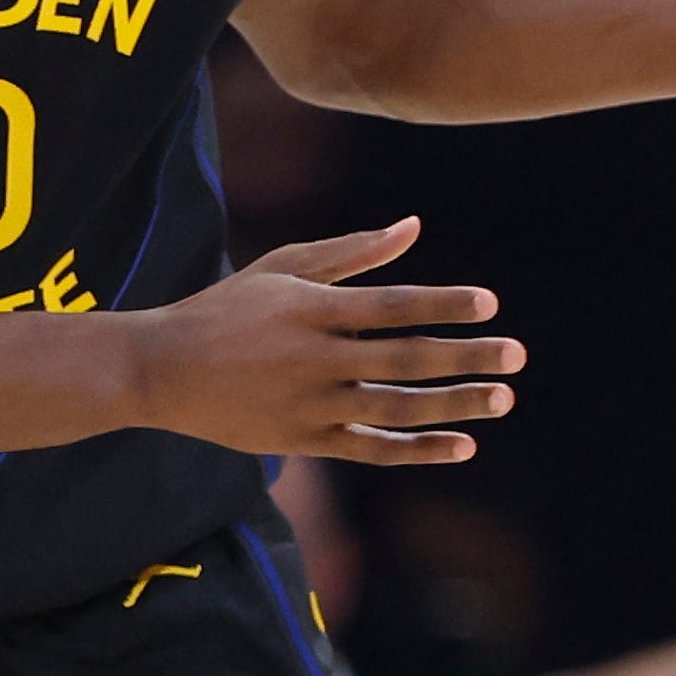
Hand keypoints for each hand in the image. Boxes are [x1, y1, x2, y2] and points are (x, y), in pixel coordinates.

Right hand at [133, 219, 524, 464]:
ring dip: (452, 405)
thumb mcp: (283, 269)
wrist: (160, 371)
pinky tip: (463, 444)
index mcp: (310, 309)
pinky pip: (371, 447)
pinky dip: (417, 448)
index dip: (442, 304)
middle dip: (465, 357)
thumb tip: (414, 227)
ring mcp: (307, 403)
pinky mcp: (302, 439)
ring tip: (502, 399)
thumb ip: (351, 252)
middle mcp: (312, 357)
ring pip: (394, 408)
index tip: (489, 304)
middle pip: (403, 358)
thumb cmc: (225, 310)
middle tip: (516, 355)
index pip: (390, 305)